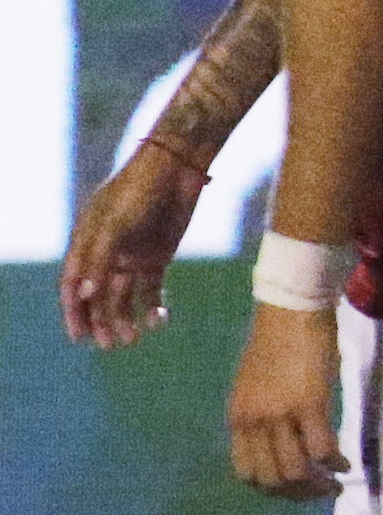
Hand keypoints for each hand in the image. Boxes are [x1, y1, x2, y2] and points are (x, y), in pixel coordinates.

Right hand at [64, 143, 208, 347]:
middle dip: (101, 321)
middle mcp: (105, 254)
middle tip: (109, 345)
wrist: (176, 169)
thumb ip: (99, 259)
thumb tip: (85, 296)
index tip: (79, 337)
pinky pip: (151, 290)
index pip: (73, 285)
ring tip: (132, 338)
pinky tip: (157, 320)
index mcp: (85, 244)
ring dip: (125, 318)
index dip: (74, 312)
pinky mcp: (157, 258)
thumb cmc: (138, 191)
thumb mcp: (114, 225)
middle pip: (98, 297)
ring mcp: (131, 257)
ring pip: (123, 297)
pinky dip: (152, 306)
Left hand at [228, 301, 347, 499]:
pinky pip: (322, 450)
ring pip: (295, 471)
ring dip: (317, 485)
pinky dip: (335, 464)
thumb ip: (262, 415)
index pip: (246, 473)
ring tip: (334, 483)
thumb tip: (283, 442)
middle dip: (297, 493)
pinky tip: (345, 463)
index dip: (271, 488)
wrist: (291, 311)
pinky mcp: (309, 405)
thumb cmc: (278, 343)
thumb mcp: (256, 387)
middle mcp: (253, 422)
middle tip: (320, 491)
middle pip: (271, 479)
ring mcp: (279, 415)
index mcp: (238, 418)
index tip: (294, 487)